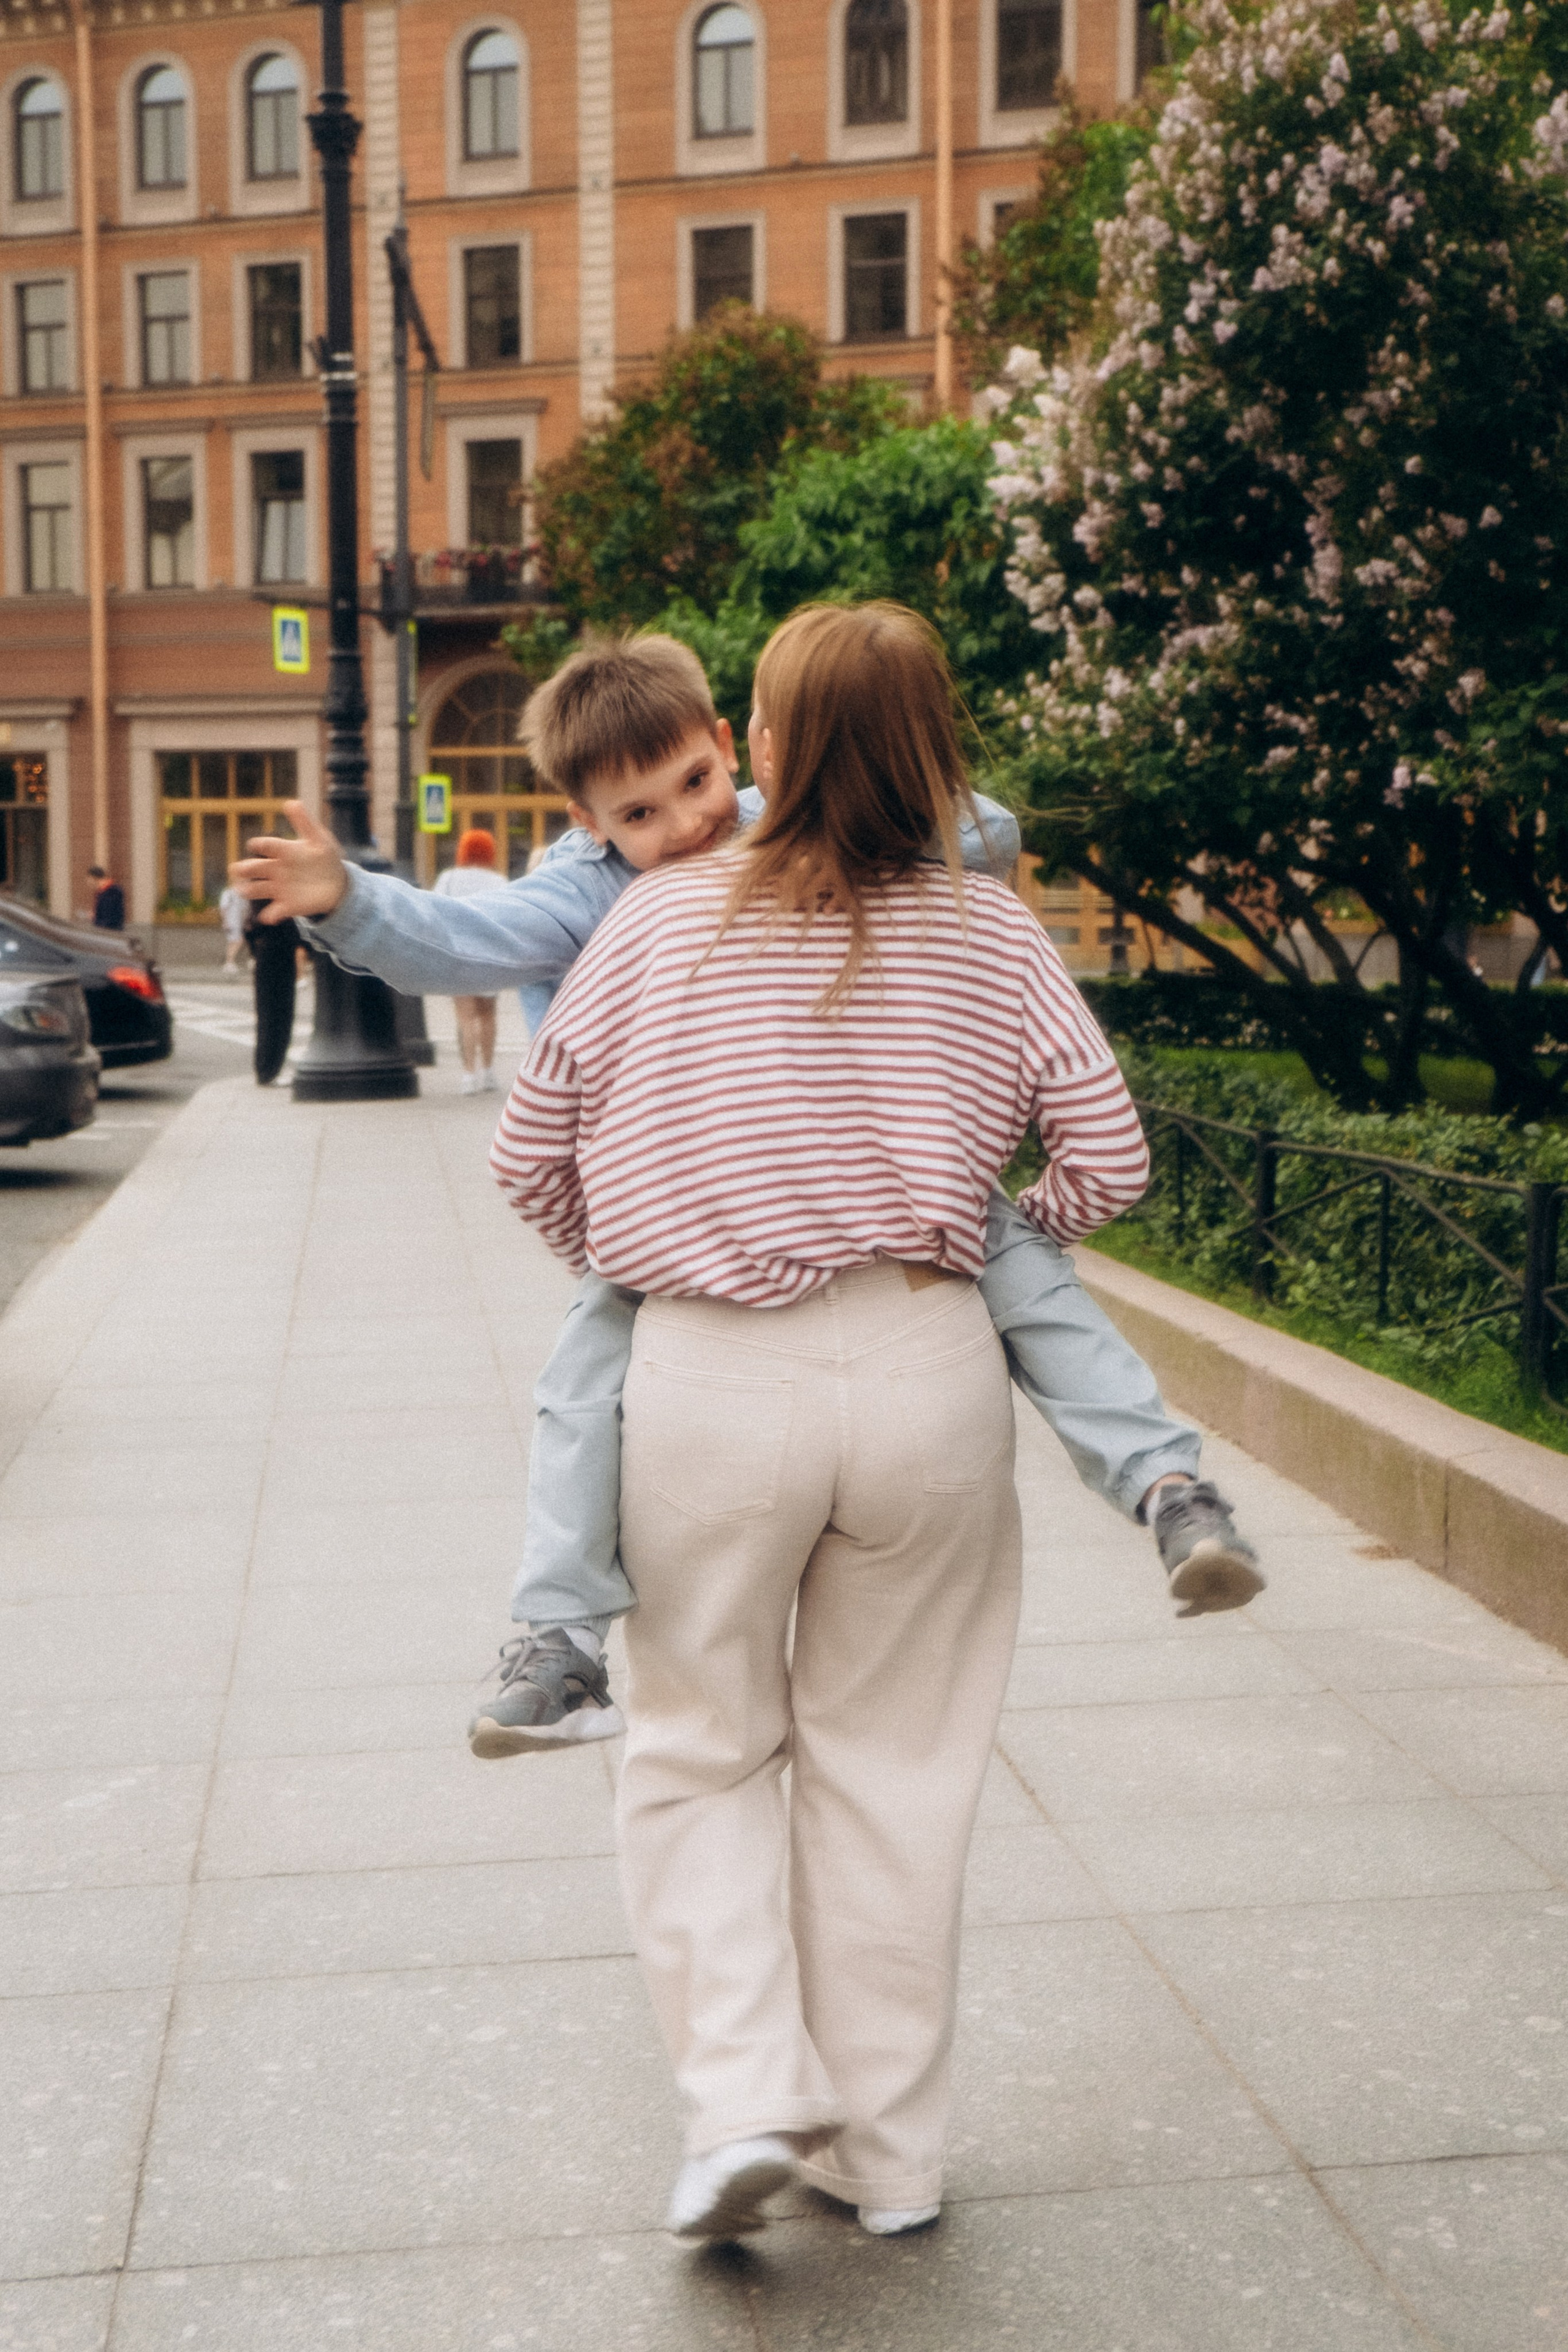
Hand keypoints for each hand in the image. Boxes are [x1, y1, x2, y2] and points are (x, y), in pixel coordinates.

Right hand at [233, 801, 347, 920]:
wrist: (337, 883)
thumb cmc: (324, 858)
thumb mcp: (318, 839)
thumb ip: (304, 822)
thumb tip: (291, 802)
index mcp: (283, 851)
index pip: (267, 846)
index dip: (260, 845)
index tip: (254, 845)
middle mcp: (276, 869)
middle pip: (255, 868)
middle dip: (245, 869)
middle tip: (237, 870)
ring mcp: (279, 888)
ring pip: (257, 889)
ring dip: (248, 890)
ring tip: (242, 891)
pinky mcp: (287, 905)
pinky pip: (275, 911)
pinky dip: (270, 914)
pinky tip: (268, 916)